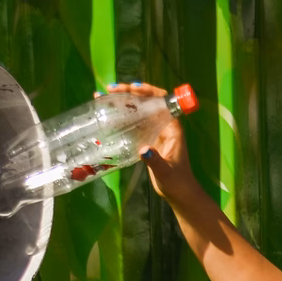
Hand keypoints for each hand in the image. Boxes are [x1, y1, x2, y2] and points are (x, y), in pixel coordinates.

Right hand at [105, 82, 197, 202]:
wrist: (178, 193)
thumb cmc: (176, 181)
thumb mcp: (165, 171)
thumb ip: (155, 160)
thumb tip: (143, 150)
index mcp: (172, 127)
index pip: (161, 100)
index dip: (147, 91)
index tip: (131, 87)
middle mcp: (164, 124)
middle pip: (147, 101)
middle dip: (129, 93)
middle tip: (109, 89)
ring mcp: (155, 130)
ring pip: (139, 110)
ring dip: (123, 102)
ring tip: (103, 96)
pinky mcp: (147, 138)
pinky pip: (134, 122)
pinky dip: (122, 116)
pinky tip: (108, 114)